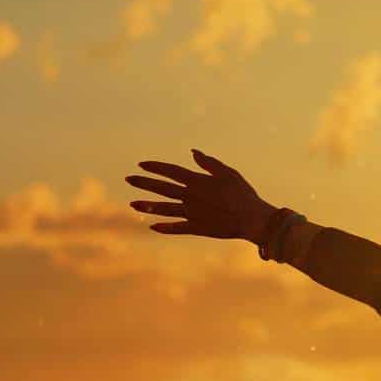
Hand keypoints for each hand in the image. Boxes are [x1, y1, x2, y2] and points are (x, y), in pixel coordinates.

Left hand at [126, 149, 276, 241]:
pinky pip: (177, 227)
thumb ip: (209, 163)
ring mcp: (192, 213)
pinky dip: (164, 227)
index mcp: (197, 181)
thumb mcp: (228, 173)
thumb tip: (193, 153)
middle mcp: (190, 196)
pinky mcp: (197, 227)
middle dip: (144, 183)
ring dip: (147, 206)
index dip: (155, 167)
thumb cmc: (243, 194)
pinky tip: (152, 226)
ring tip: (132, 204)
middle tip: (128, 179)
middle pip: (162, 188)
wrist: (252, 219)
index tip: (141, 164)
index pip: (171, 171)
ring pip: (164, 208)